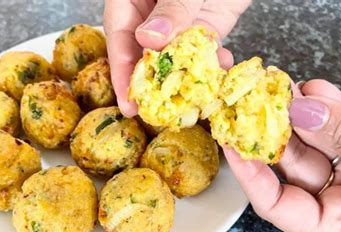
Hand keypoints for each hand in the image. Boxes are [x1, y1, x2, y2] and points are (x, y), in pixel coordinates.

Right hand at [104, 0, 250, 116]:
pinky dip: (211, 64)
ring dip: (185, 78)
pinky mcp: (202, 27)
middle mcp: (149, 14)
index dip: (122, 72)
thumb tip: (149, 40)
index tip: (128, 102)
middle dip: (151, 84)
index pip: (119, 38)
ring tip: (194, 98)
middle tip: (157, 112)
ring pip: (173, 58)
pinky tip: (221, 70)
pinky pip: (201, 52)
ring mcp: (176, 22)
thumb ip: (169, 7)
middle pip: (143, 54)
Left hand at [224, 79, 340, 231]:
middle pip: (292, 166)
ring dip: (299, 111)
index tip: (230, 142)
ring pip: (315, 142)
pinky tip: (315, 89)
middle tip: (253, 99)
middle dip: (272, 129)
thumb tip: (303, 109)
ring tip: (283, 86)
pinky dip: (329, 106)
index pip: (277, 205)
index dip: (249, 174)